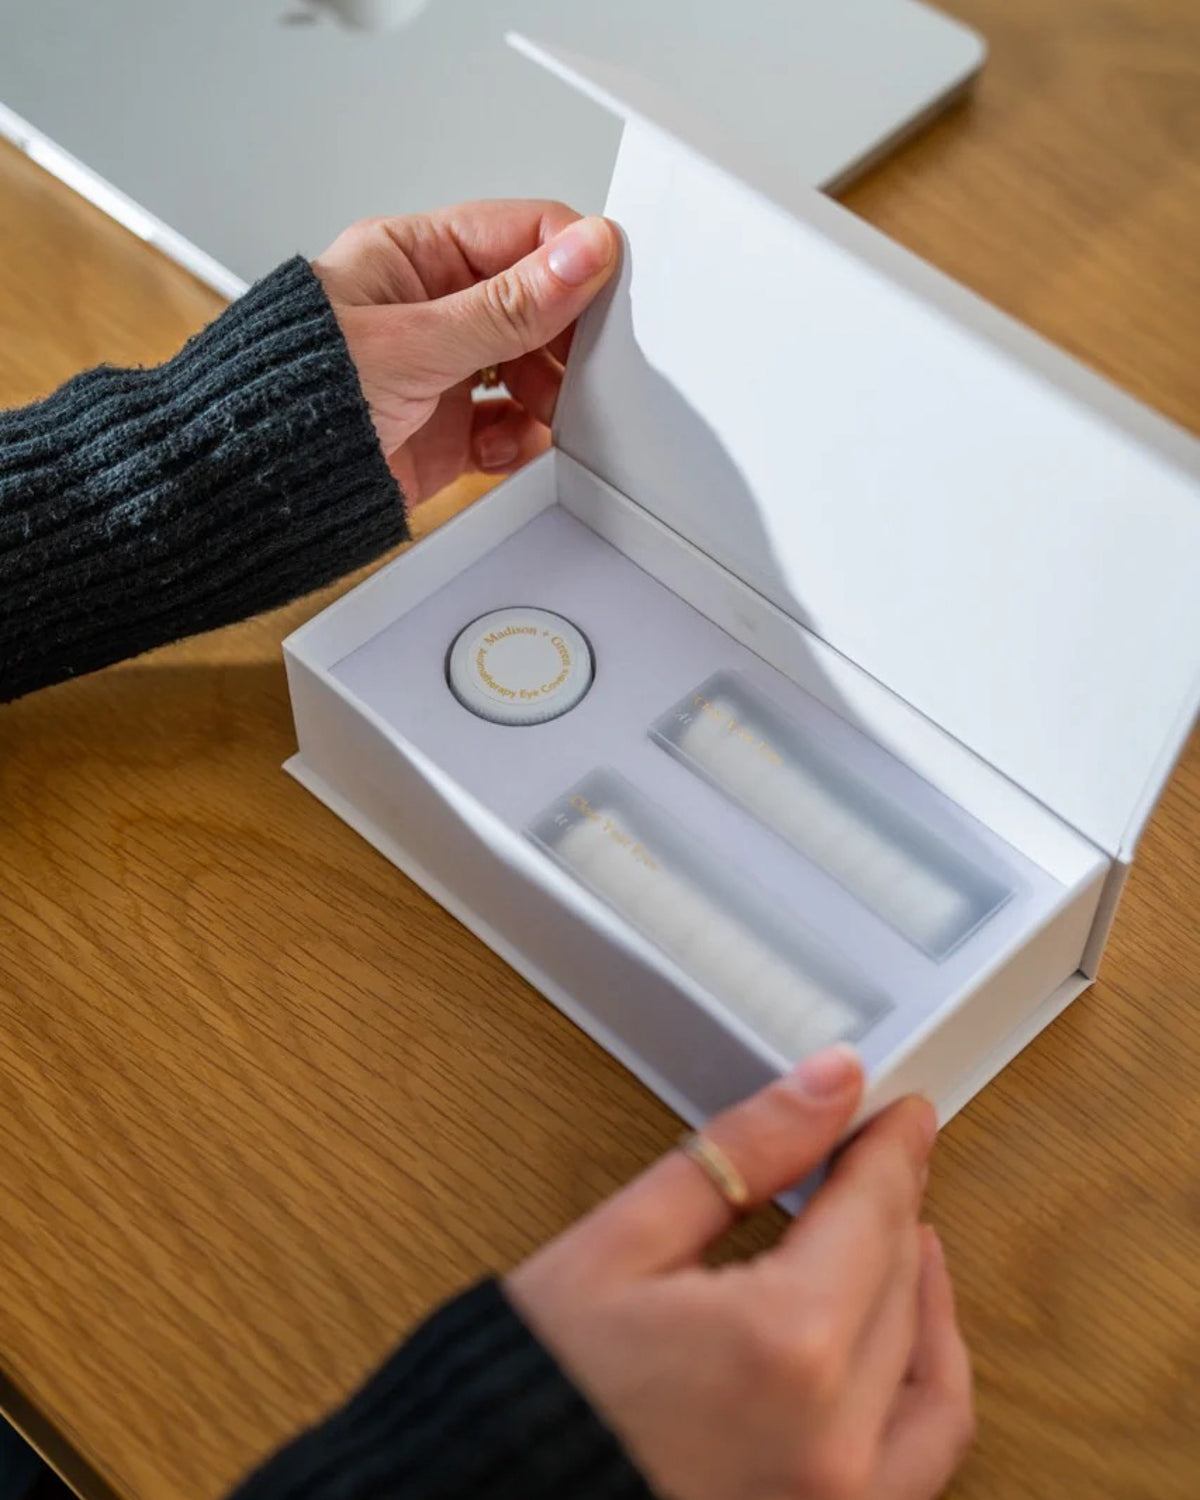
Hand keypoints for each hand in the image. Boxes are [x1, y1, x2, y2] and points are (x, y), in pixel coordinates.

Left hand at [312, 201, 617, 503]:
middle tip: (591, 359)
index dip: (569, 256)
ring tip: (555, 407)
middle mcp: (428, 313)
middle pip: (531, 307)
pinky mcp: (444, 436)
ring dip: (549, 392)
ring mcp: (439, 376)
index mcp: (410, 259)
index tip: (610, 284)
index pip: (516, 235)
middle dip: (564, 335)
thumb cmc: (290, 398)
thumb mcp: (415, 341)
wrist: (255, 491)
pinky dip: (523, 439)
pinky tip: (519, 442)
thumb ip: (508, 304)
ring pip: (526, 371)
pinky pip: (507, 429)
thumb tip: (581, 254)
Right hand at [507, 1047, 973, 1499]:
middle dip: (896, 1205)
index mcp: (783, 1344)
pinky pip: (922, 1459)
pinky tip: (906, 1340)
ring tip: (908, 1232)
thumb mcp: (623, 1243)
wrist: (488, 1499)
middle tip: (882, 1153)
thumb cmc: (537, 1386)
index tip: (899, 1114)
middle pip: (900, 1285)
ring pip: (929, 1374)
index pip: (871, 1216)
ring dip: (926, 1292)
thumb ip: (741, 1155)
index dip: (890, 1152)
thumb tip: (827, 1084)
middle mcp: (834, 1437)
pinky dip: (929, 1388)